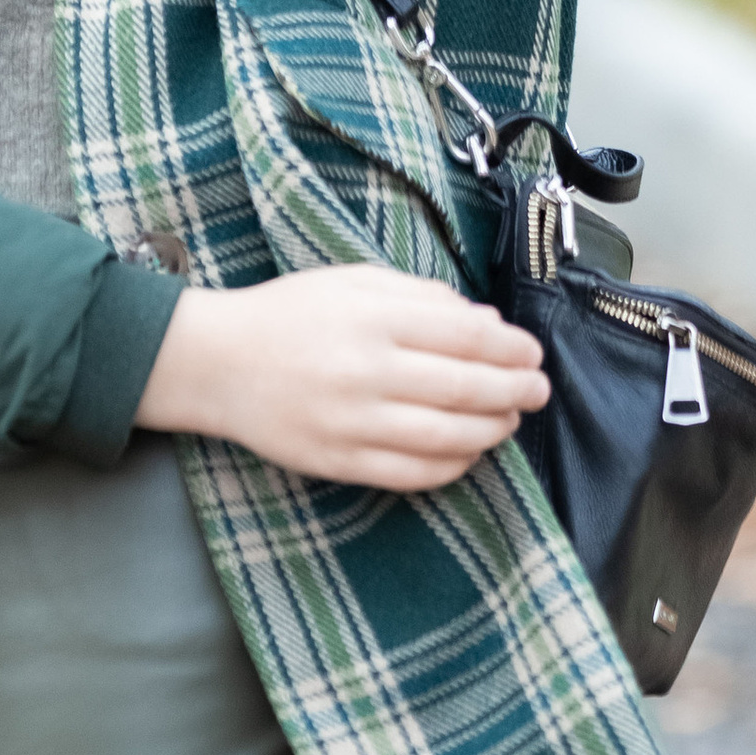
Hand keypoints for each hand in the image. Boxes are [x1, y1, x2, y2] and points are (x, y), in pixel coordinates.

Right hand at [133, 264, 546, 491]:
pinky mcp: (339, 461)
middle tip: (538, 389)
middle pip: (466, 387)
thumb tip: (485, 321)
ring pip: (447, 436)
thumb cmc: (289, 313)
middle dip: (515, 390)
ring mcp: (352, 422)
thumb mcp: (353, 281)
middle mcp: (366, 370)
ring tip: (510, 420)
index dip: (511, 347)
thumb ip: (421, 296)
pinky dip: (453, 465)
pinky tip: (468, 451)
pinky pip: (413, 473)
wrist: (217, 362)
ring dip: (493, 430)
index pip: (467, 335)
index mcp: (372, 317)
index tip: (532, 352)